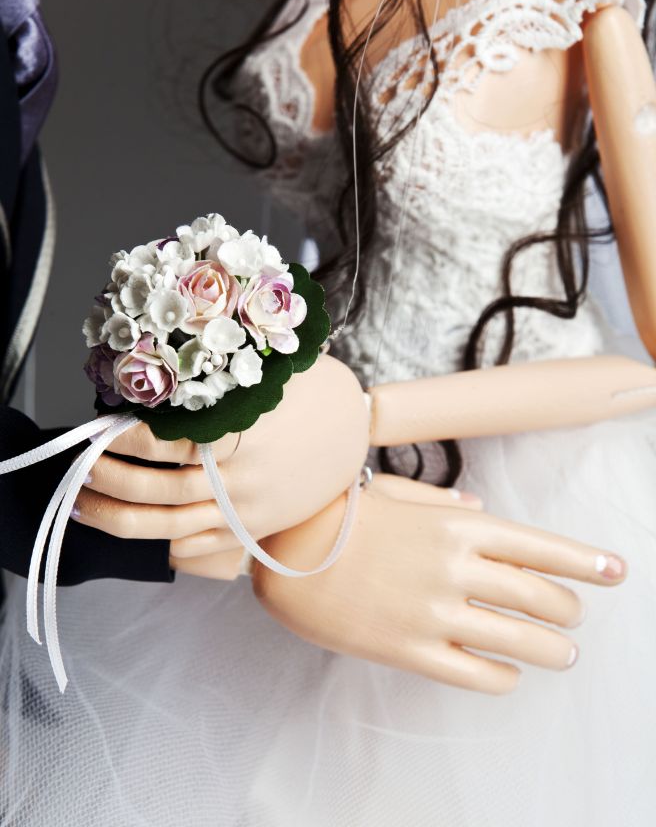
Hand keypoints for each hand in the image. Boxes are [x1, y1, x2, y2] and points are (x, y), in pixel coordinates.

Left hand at [71, 355, 369, 578]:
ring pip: (175, 525)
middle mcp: (243, 479)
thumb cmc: (314, 389)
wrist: (358, 430)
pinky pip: (205, 544)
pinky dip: (169, 544)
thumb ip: (219, 375)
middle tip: (78, 470)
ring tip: (85, 506)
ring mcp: (250, 508)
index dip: (125, 441)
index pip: (170, 444)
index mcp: (245, 434)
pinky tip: (140, 532)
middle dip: (112, 483)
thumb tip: (157, 372)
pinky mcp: (257, 526)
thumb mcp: (272, 369)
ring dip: (122, 519)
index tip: (97, 430)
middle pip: (163, 491)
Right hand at [252, 473, 626, 694]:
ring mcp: (435, 612)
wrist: (284, 551)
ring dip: (554, 650)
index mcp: (456, 525)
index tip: (616, 572)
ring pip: (520, 641)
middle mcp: (455, 568)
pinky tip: (508, 672)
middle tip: (574, 617)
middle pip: (541, 597)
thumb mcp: (396, 493)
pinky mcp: (411, 650)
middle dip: (569, 610)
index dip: (586, 562)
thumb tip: (480, 507)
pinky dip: (504, 676)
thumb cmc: (341, 516)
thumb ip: (444, 502)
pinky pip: (478, 674)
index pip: (542, 546)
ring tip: (563, 653)